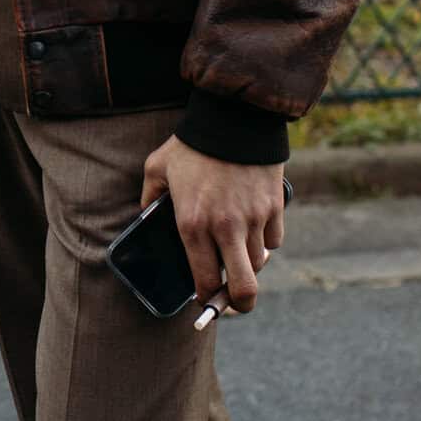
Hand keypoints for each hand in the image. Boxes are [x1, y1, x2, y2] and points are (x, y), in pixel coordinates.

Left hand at [141, 136, 285, 321]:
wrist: (234, 115)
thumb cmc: (191, 143)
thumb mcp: (157, 168)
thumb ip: (149, 197)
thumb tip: (146, 215)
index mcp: (193, 225)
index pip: (203, 281)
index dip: (204, 298)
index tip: (203, 298)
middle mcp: (225, 229)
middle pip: (243, 289)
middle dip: (238, 304)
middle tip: (234, 302)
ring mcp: (253, 219)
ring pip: (259, 264)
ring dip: (249, 266)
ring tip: (239, 256)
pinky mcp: (274, 206)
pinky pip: (274, 239)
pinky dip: (266, 241)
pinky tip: (255, 230)